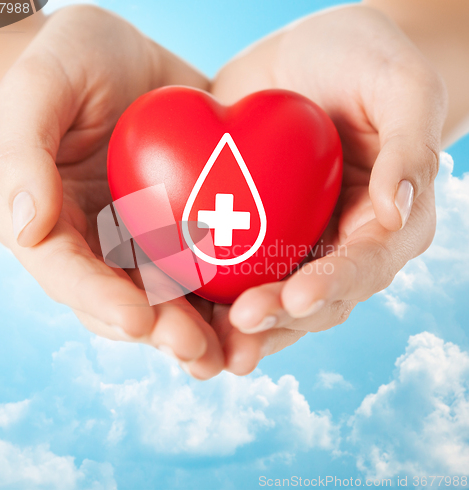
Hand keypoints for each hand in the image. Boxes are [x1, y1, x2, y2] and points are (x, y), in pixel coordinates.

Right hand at [0, 5, 224, 378]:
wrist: (125, 56)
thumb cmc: (71, 62)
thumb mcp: (38, 89)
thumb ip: (23, 155)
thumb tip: (29, 227)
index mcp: (54, 223)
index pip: (69, 273)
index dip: (99, 301)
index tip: (137, 320)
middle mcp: (101, 243)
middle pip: (126, 298)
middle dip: (162, 330)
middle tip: (198, 352)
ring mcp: (148, 237)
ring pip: (173, 294)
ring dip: (202, 329)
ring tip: (234, 353)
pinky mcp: (190, 224)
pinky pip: (211, 262)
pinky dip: (233, 290)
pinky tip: (260, 307)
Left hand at [209, 5, 447, 373]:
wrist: (309, 55)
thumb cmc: (365, 61)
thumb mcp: (401, 88)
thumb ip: (410, 149)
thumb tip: (395, 211)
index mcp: (383, 223)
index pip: (364, 266)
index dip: (332, 286)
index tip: (297, 298)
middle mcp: (336, 244)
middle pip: (312, 298)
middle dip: (278, 318)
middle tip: (240, 324)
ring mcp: (290, 241)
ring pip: (267, 297)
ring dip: (237, 327)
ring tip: (206, 345)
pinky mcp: (247, 228)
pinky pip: (226, 267)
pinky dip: (204, 291)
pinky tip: (176, 301)